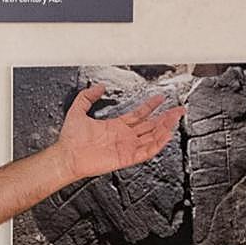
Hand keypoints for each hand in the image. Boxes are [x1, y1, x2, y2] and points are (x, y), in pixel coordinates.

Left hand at [55, 84, 184, 179]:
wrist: (67, 155)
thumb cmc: (70, 139)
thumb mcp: (78, 110)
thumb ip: (87, 96)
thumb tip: (98, 87)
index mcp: (116, 126)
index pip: (139, 115)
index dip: (151, 106)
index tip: (161, 98)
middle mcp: (124, 137)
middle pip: (150, 126)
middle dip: (166, 117)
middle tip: (178, 109)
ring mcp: (126, 147)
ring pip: (151, 137)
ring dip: (164, 128)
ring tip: (175, 118)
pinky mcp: (126, 157)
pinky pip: (146, 151)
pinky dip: (157, 144)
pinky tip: (166, 135)